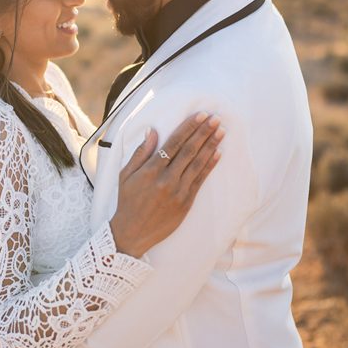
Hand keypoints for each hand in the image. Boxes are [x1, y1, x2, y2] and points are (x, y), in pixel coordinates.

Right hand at [109, 112, 224, 257]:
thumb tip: (153, 131)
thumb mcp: (126, 174)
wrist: (133, 232)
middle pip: (189, 150)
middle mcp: (166, 179)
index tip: (201, 115)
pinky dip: (210, 165)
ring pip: (197, 163)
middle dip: (204, 132)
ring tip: (221, 131)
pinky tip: (218, 153)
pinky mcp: (186, 202)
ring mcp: (178, 191)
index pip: (174, 142)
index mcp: (151, 170)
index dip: (189, 127)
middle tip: (216, 118)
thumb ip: (141, 152)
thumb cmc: (128, 200)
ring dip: (211, 145)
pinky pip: (200, 180)